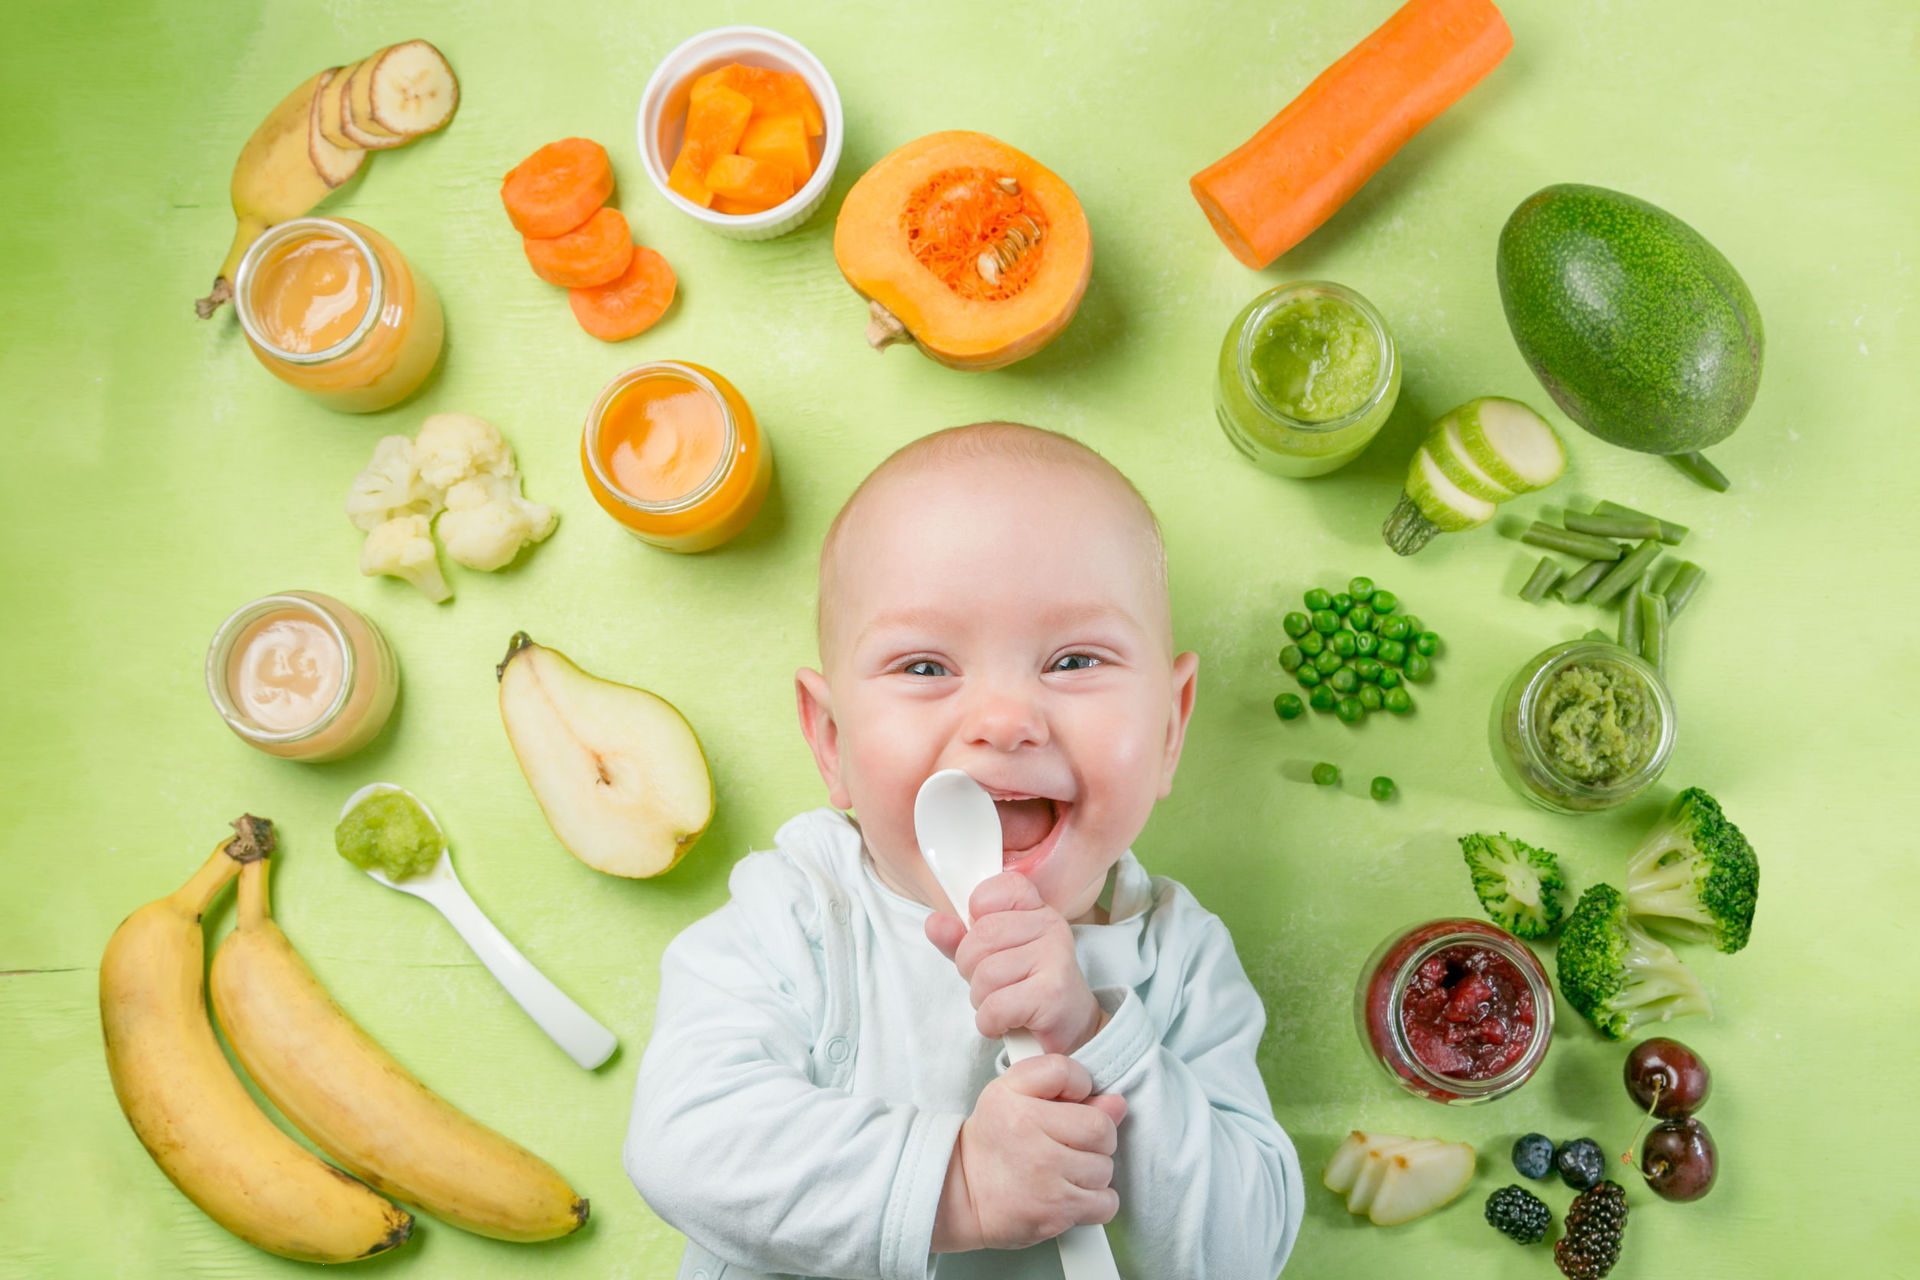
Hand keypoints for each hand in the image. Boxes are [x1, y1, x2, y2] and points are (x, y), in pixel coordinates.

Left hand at [926, 872, 1104, 1055]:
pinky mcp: (1052, 994)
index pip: (997, 889)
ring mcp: (1055, 957)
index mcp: (1036, 909)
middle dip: (971, 969)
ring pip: (985, 975)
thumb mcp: (991, 958)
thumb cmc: (1028, 988)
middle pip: (980, 937)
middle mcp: (1050, 925)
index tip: (986, 939)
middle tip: (992, 984)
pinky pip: (995, 1007)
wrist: (1072, 1030)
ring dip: (982, 1000)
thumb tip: (934, 923)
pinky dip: (991, 1023)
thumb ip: (960, 939)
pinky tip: (1008, 1023)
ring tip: (1004, 1004)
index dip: (977, 914)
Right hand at [932, 1054, 1126, 1252]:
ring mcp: (1045, 1178)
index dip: (1079, 1088)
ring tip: (1064, 1171)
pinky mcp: (1055, 1213)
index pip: (1070, 1074)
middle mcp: (1030, 1137)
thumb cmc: (992, 1141)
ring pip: (1105, 1168)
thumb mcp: (1010, 1092)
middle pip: (1101, 1128)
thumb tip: (1116, 1104)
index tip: (1067, 1104)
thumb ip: (1061, 1083)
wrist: (961, 1193)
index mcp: (1015, 1100)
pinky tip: (1072, 1193)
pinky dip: (1096, 1202)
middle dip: (1094, 1137)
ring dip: (1092, 1171)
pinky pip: (1105, 1203)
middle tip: (1068, 1143)